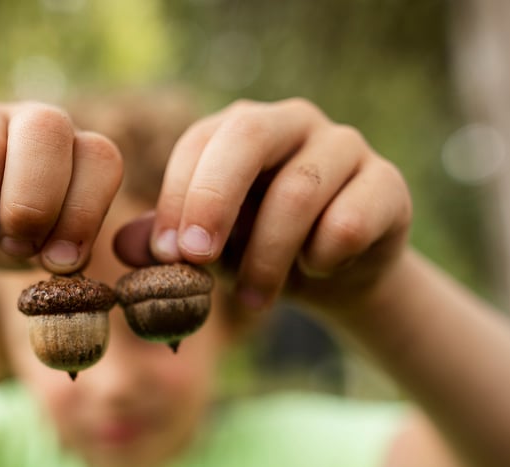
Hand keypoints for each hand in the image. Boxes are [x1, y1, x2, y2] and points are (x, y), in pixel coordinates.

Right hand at [0, 100, 122, 272]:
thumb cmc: (8, 238)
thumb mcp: (42, 252)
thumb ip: (63, 257)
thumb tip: (63, 260)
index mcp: (75, 149)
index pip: (100, 159)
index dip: (84, 215)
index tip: (57, 261)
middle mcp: (30, 120)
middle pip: (45, 129)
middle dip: (30, 207)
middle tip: (13, 247)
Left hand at [116, 98, 411, 312]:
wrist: (334, 275)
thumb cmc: (258, 249)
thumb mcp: (208, 249)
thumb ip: (166, 244)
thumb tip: (122, 248)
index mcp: (239, 129)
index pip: (199, 142)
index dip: (177, 196)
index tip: (168, 254)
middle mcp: (292, 122)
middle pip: (249, 134)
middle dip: (213, 198)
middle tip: (195, 257)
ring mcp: (344, 146)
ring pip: (299, 188)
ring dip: (268, 256)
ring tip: (253, 300)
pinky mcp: (387, 184)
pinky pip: (349, 220)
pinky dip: (323, 257)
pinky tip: (316, 271)